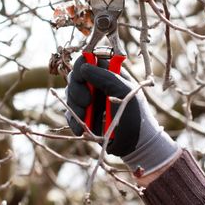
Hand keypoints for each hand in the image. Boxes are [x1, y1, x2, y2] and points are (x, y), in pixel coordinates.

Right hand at [66, 55, 178, 174]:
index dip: (83, 65)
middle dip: (76, 89)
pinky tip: (81, 129)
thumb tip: (84, 67)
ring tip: (84, 118)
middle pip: (75, 76)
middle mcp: (98, 84)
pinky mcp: (84, 116)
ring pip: (70, 94)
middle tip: (87, 101)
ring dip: (74, 106)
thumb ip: (105, 77)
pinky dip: (73, 120)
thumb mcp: (123, 91)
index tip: (83, 76)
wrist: (135, 145)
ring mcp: (90, 100)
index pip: (90, 59)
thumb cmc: (135, 114)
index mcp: (110, 73)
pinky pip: (70, 112)